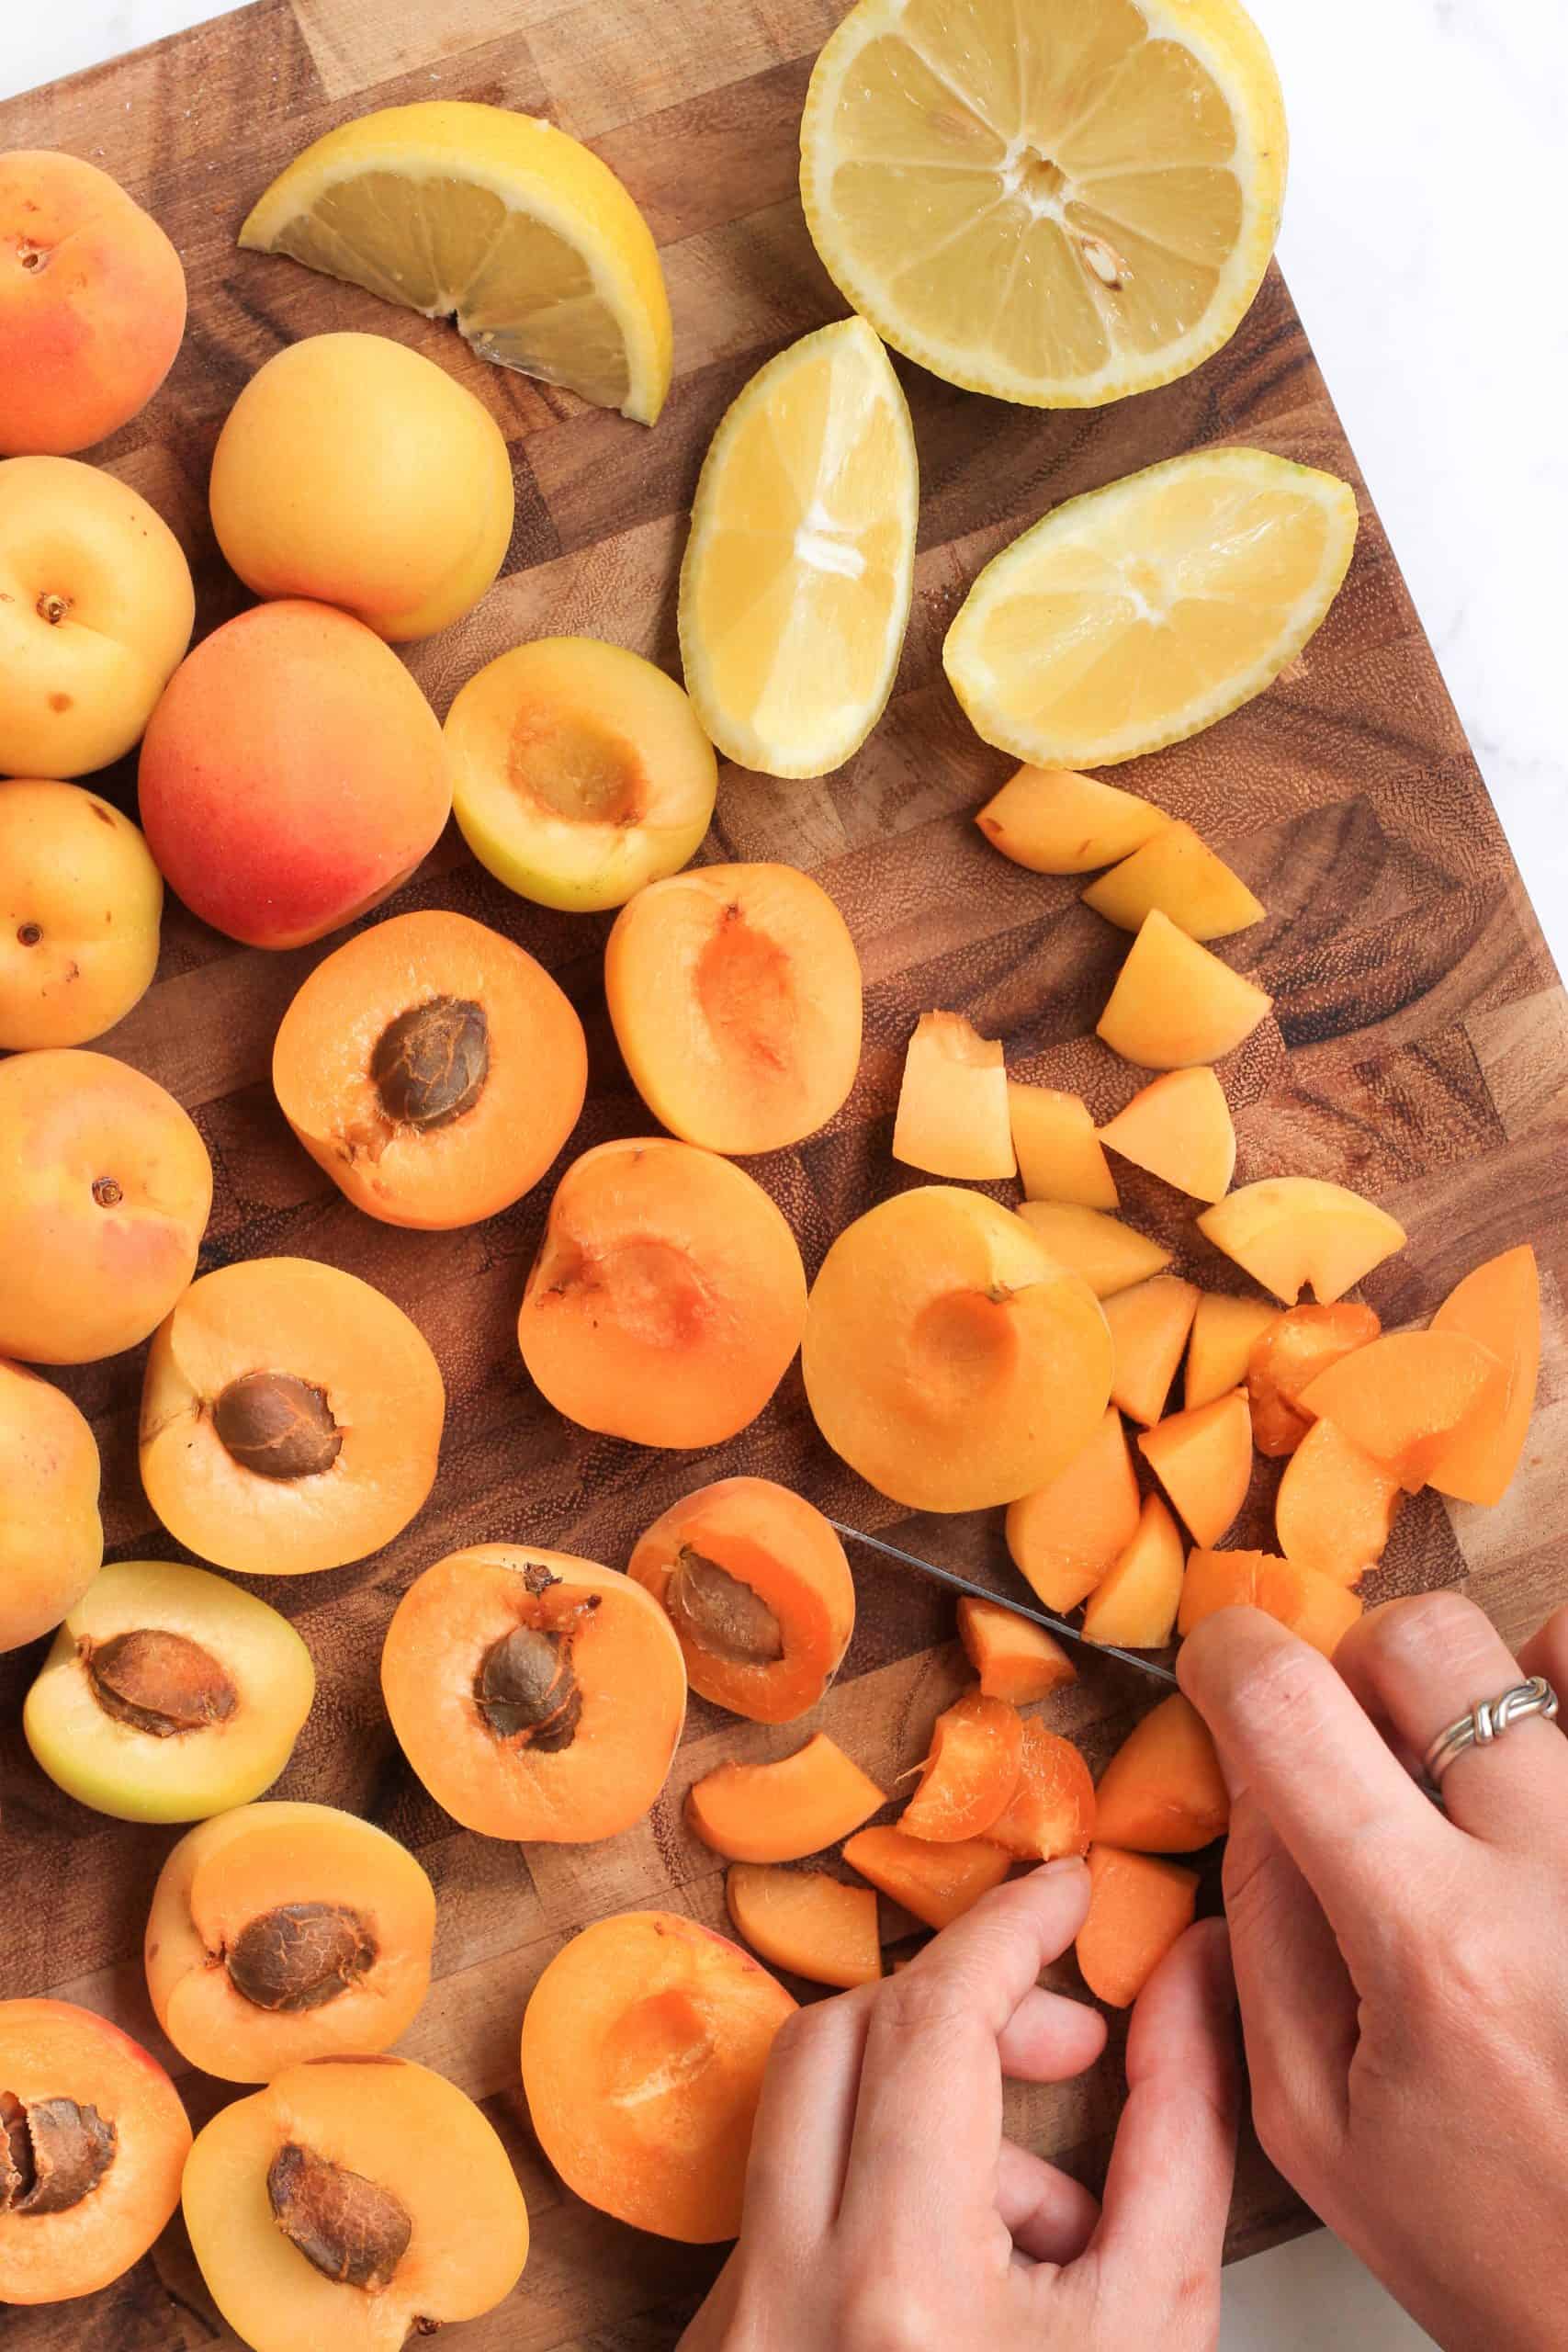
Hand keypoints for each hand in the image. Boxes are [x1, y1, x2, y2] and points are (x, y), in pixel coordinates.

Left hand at [680, 1859, 1238, 2351]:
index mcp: (901, 2286)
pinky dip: (882, 2193)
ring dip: (930, 2113)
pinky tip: (975, 2276)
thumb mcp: (1158, 2321)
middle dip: (962, 2008)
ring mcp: (738, 2324)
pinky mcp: (721, 2345)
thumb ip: (1180, 2130)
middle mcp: (787, 2295)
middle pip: (844, 2036)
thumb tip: (1187, 1975)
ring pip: (807, 2120)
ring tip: (1048, 2215)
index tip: (1071, 1889)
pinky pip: (787, 2205)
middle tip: (1067, 2041)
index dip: (1010, 1926)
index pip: (934, 2018)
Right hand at [1179, 1593, 1567, 2351]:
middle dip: (1354, 1666)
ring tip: (1466, 1786)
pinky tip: (1539, 1772)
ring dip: (1470, 1694)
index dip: (1230, 1653)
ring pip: (1541, 1650)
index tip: (1220, 1662)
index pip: (1292, 1709)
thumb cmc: (1490, 2237)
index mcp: (1434, 1948)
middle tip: (1350, 1746)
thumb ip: (1266, 1934)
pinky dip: (1562, 1696)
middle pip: (1422, 1641)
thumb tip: (1248, 1780)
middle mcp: (1555, 1875)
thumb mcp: (1314, 2120)